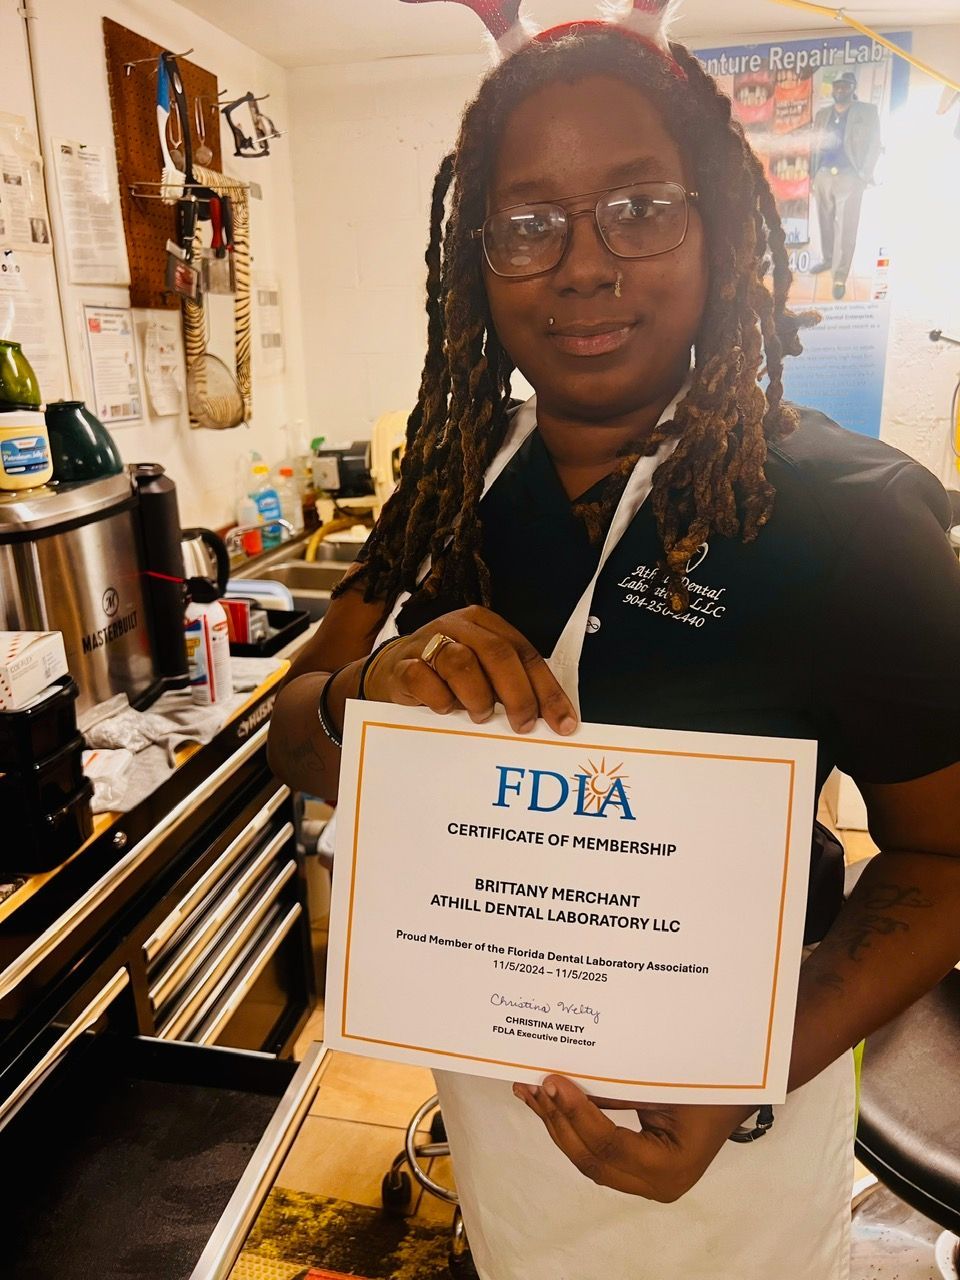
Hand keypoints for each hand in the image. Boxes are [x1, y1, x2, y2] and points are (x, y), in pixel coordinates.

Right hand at [364, 605, 577, 735]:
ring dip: (478, 696)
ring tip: (480, 715)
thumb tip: (550, 721)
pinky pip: (423, 679)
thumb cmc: (447, 678)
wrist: (392, 673)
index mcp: (486, 625)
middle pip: (498, 654)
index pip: (526, 654)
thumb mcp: (483, 676)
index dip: (547, 690)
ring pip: (462, 662)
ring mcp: (428, 642)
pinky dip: (440, 699)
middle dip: (518, 694)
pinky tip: (445, 710)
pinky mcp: (403, 665)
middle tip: (523, 725)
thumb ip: (511, 688)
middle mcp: (459, 626)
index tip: (561, 723)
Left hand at [514, 1076, 755, 1201]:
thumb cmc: (710, 1085)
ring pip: (587, 1157)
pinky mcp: (636, 1168)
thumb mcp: (666, 1085)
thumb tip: (565, 1082)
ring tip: (529, 1092)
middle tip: (532, 1085)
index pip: (608, 1145)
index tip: (553, 1081)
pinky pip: (596, 1150)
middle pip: (590, 1159)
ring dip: (556, 1123)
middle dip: (557, 1120)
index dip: (577, 1114)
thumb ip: (618, 1091)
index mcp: (669, 1169)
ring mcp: (644, 1181)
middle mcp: (654, 1185)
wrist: (738, 1091)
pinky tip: (549, 1103)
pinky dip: (571, 1125)